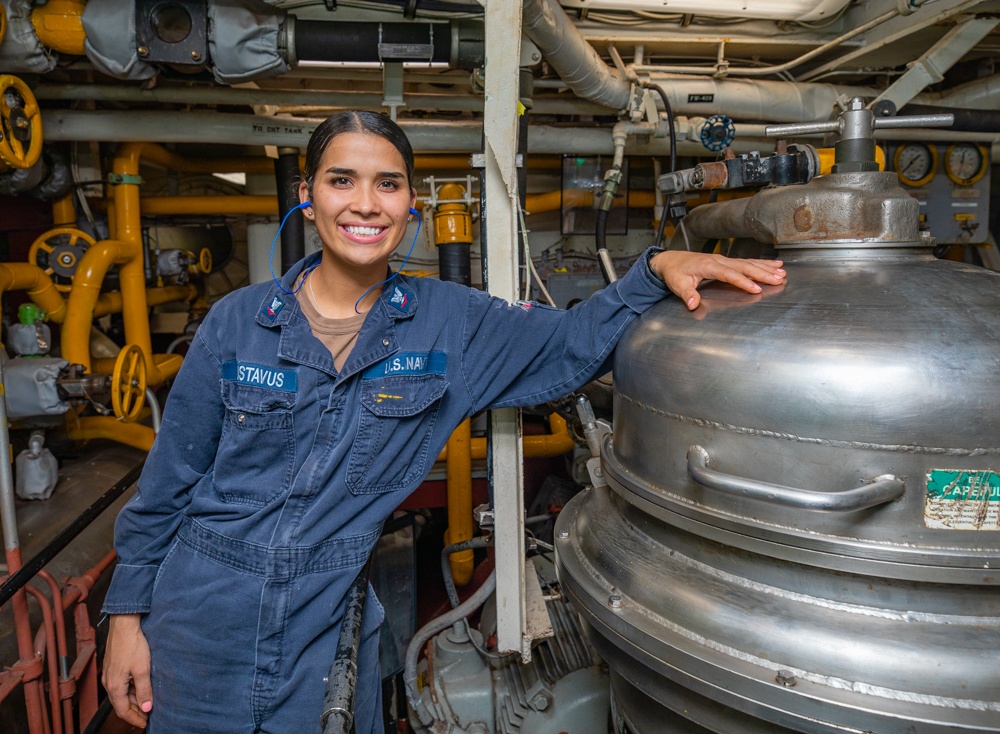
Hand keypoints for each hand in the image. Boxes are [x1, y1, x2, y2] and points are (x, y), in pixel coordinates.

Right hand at [103, 614, 152, 727]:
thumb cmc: (132, 645)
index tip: (146, 723)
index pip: (123, 711)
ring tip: (148, 703)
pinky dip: (131, 691)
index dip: (135, 719)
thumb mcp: (142, 669)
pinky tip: (141, 688)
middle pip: (121, 705)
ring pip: (121, 695)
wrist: (123, 626)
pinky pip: (121, 686)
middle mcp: (109, 683)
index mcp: (115, 687)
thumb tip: (146, 708)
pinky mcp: (113, 668)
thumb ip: (144, 690)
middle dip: (135, 711)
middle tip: (149, 715)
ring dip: (134, 701)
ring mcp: (110, 676)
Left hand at [649, 251, 785, 310]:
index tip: (756, 289)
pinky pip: (746, 262)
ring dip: (765, 268)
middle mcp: (719, 260)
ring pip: (748, 263)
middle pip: (744, 266)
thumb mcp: (677, 284)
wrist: (671, 260)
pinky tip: (774, 265)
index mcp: (709, 265)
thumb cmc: (675, 272)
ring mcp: (724, 259)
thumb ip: (686, 294)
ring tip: (782, 272)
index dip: (743, 282)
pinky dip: (761, 263)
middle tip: (778, 279)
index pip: (730, 274)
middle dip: (762, 273)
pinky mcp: (726, 261)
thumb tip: (693, 304)